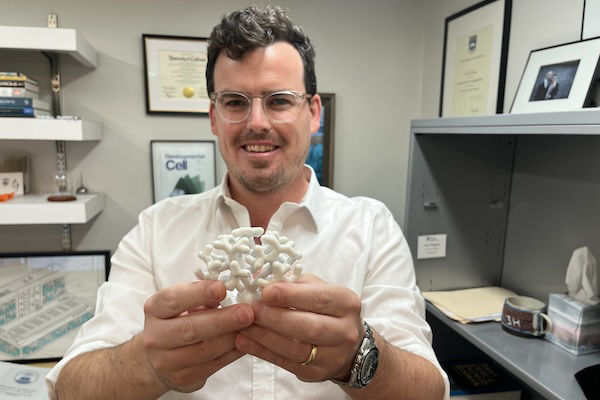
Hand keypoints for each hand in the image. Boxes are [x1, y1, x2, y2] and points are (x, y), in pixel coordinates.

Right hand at [141, 280, 253, 392]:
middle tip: (246, 312)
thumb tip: (230, 289)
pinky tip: (245, 342)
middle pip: (190, 329)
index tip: (222, 288)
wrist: (159, 356)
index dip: (198, 293)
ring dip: (231, 337)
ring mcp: (166, 361)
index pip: (174, 299)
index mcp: (155, 309)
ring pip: (204, 350)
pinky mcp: (182, 378)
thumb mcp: (183, 302)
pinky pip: (213, 365)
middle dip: (222, 320)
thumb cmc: (178, 320)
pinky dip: (233, 353)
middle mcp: (155, 336)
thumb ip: (202, 296)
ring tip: (250, 326)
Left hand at [235, 274, 362, 382]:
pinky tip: (245, 342)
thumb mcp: (317, 289)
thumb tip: (262, 279)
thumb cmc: (326, 309)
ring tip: (244, 326)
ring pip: (296, 348)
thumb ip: (293, 283)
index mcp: (346, 303)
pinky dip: (262, 352)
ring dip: (265, 337)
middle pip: (309, 326)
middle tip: (251, 310)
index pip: (319, 298)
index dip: (291, 296)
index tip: (266, 292)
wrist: (346, 345)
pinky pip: (286, 363)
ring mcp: (333, 356)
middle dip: (276, 318)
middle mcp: (345, 331)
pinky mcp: (316, 373)